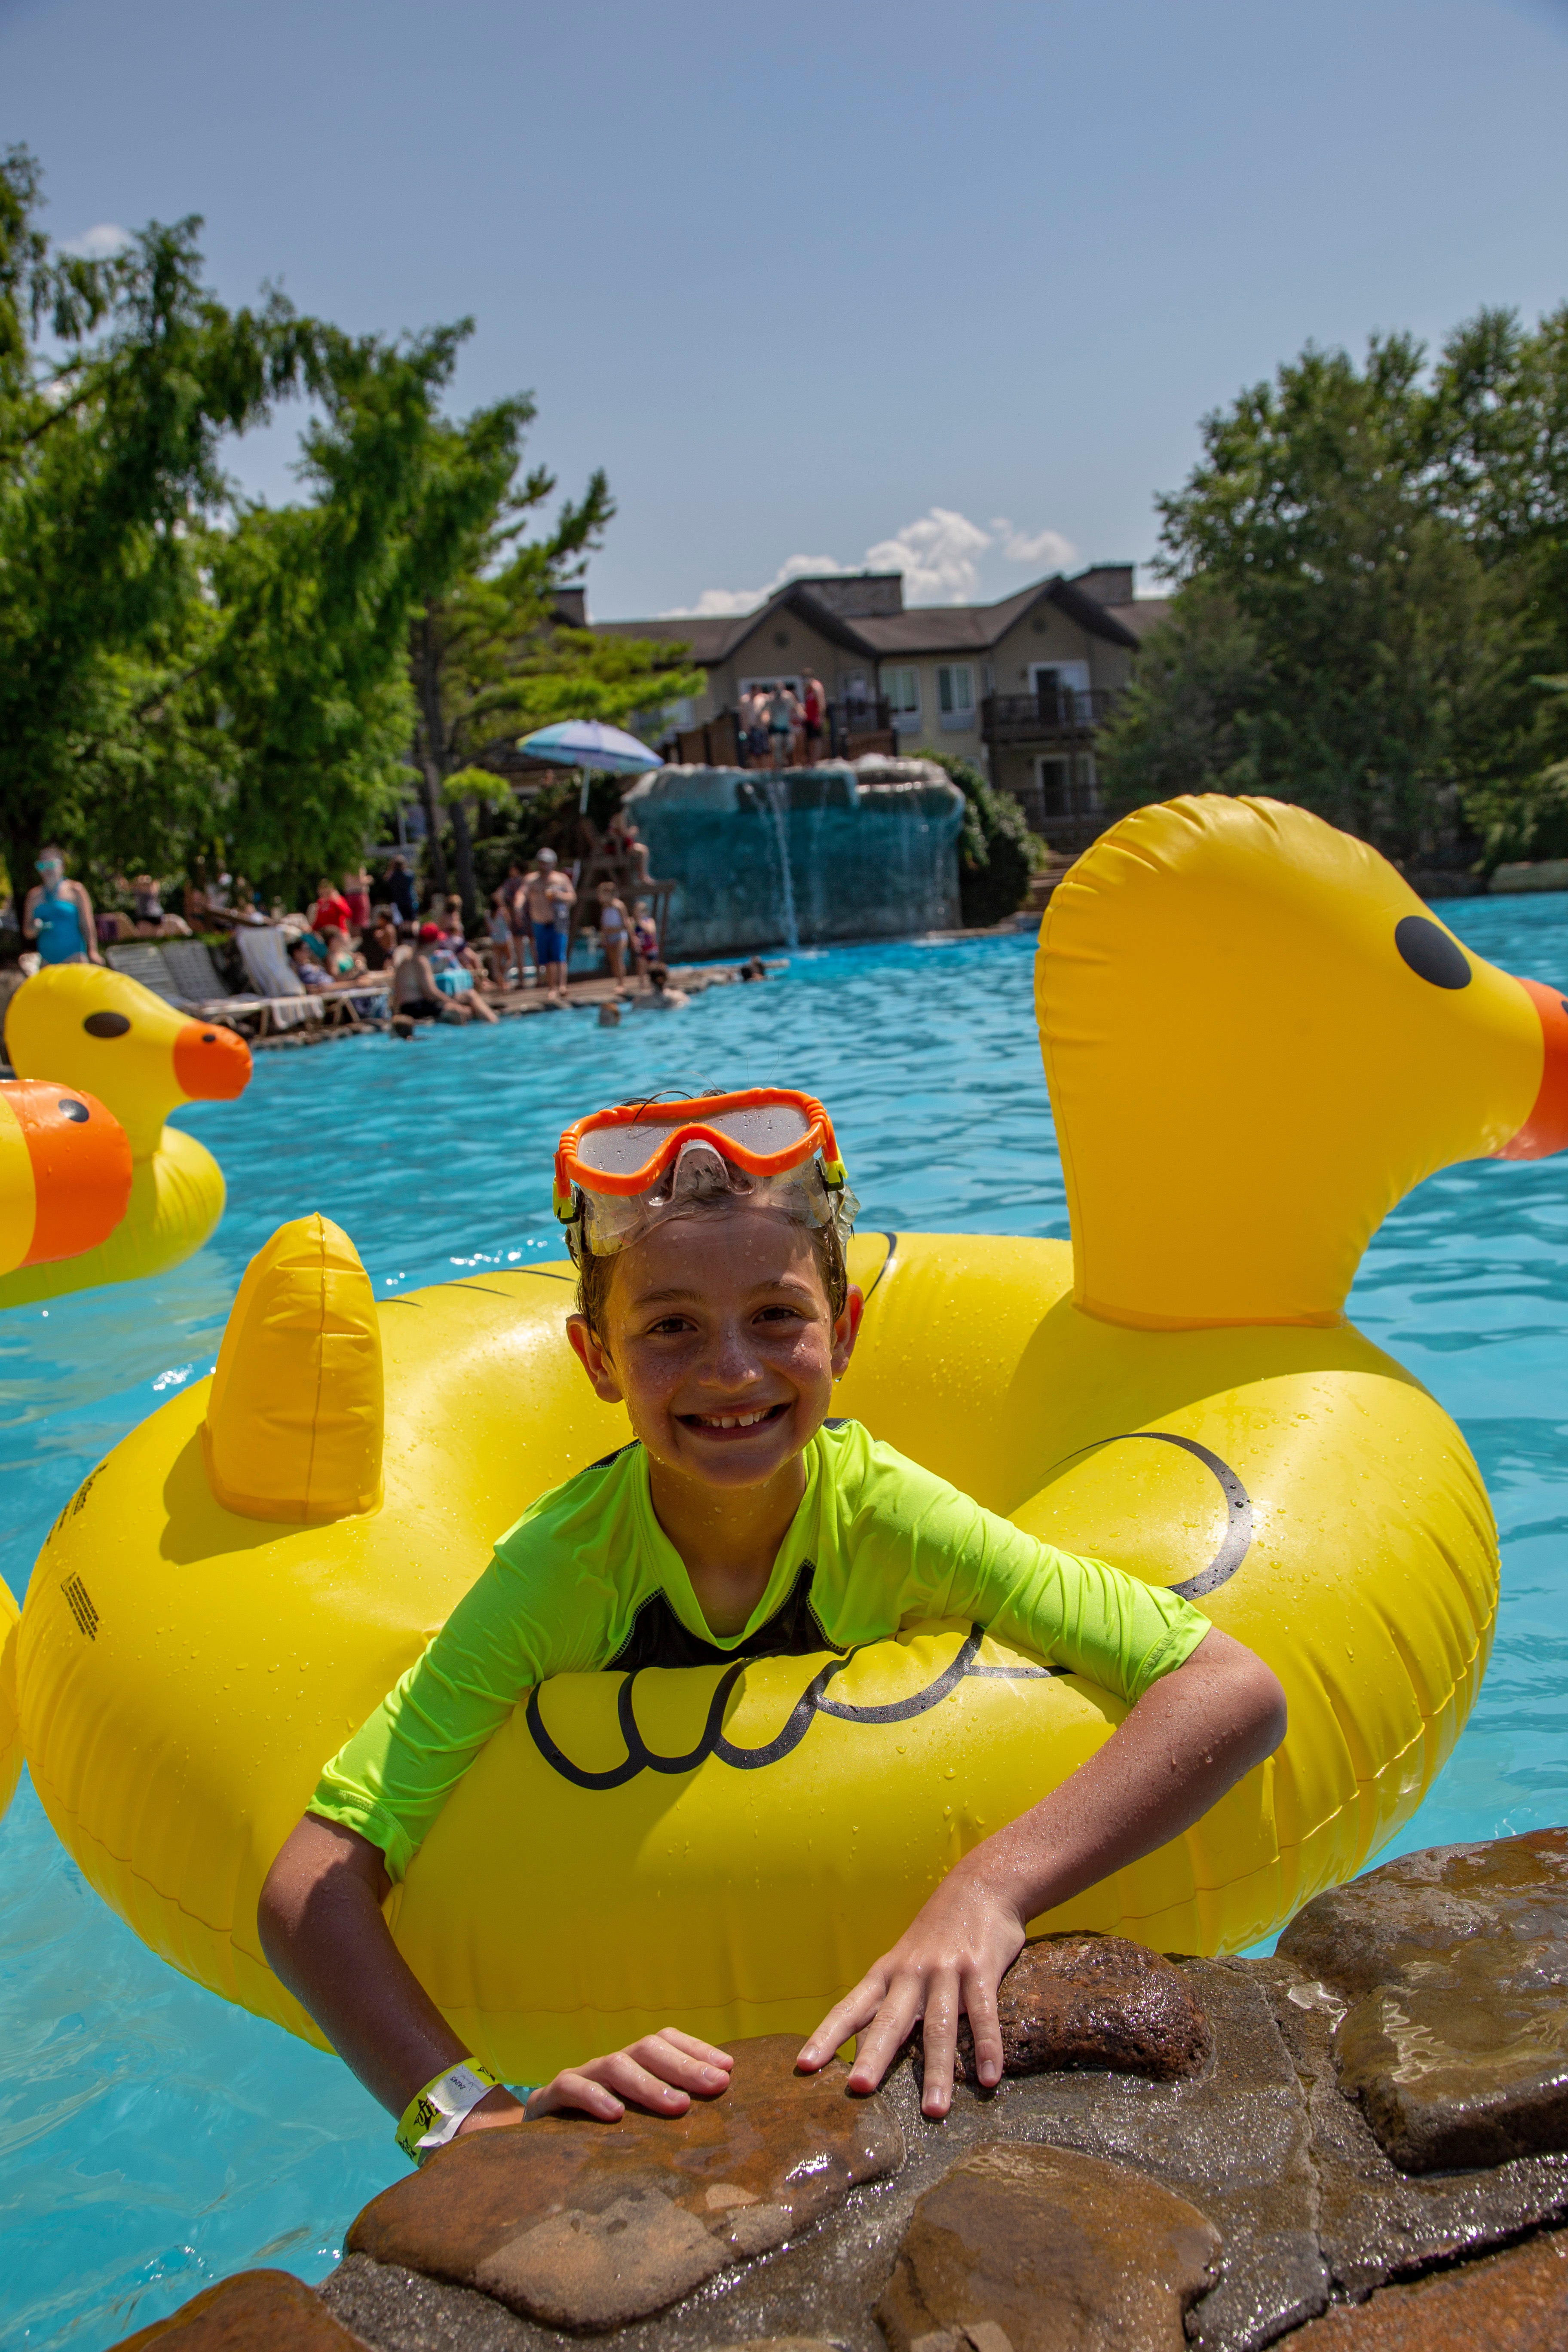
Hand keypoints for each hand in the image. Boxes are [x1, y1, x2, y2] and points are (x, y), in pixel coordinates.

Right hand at [460, 2029, 734, 2128]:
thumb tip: (718, 2121)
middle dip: (685, 2065)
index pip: (664, 2041)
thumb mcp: (634, 2123)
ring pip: (616, 2065)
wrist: (532, 2145)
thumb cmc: (596, 2136)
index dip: (696, 2049)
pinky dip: (594, 2097)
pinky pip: (572, 2087)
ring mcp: (580, 2078)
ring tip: (678, 2107)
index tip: (728, 2069)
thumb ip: (664, 2111)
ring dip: (650, 2084)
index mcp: (631, 2066)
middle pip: (647, 2048)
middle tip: (716, 2085)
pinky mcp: (549, 2099)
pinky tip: (615, 2115)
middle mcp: (608, 2065)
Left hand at [796, 1865, 1025, 2118]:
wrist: (981, 1886)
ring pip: (938, 2026)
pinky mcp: (980, 1969)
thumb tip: (867, 2049)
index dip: (826, 2037)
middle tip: (859, 2091)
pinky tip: (989, 2079)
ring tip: (933, 2111)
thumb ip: (890, 2002)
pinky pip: (983, 2014)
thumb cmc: (937, 1933)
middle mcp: (911, 1973)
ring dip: (936, 2071)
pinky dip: (986, 2047)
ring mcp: (946, 1971)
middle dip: (873, 2056)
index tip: (804, 2067)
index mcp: (887, 1973)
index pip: (850, 2008)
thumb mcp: (904, 1962)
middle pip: (889, 2021)